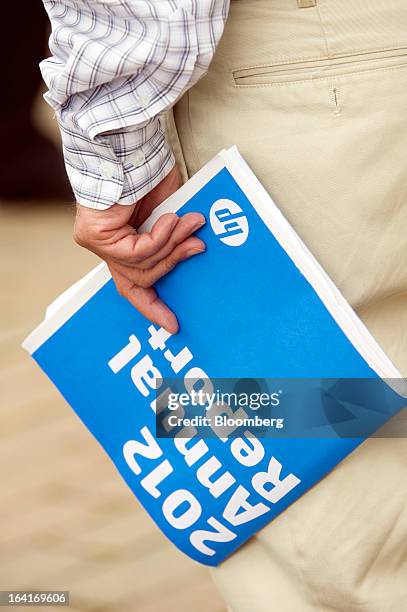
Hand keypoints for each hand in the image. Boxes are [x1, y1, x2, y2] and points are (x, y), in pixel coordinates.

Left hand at [73, 166, 204, 332]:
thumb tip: (195, 250)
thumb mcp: (170, 214)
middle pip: (141, 278)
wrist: (130, 144)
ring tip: (190, 223)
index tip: (172, 325)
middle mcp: (107, 247)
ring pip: (141, 266)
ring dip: (171, 245)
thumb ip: (172, 238)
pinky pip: (135, 253)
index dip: (152, 306)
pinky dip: (159, 238)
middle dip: (173, 262)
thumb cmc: (149, 173)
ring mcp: (97, 243)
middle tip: (198, 246)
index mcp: (124, 244)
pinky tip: (170, 219)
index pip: (133, 284)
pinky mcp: (94, 236)